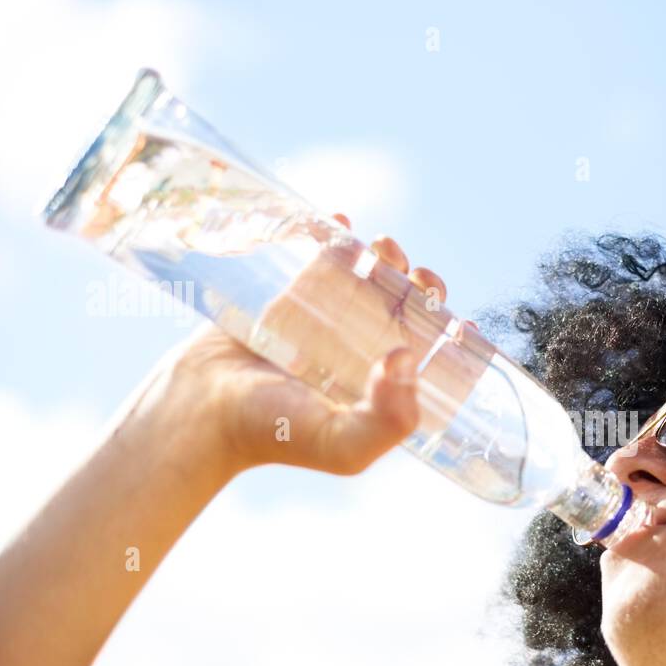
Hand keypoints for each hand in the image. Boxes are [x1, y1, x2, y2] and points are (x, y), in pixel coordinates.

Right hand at [163, 217, 448, 476]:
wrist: (201, 410)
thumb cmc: (274, 435)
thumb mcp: (343, 446)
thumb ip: (387, 421)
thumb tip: (410, 357)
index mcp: (380, 390)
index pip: (431, 359)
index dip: (454, 338)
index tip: (464, 324)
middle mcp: (358, 356)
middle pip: (406, 310)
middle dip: (422, 288)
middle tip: (419, 278)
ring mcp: (325, 324)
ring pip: (369, 279)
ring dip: (386, 256)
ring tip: (383, 247)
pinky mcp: (289, 297)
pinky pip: (320, 257)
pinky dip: (332, 232)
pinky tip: (337, 219)